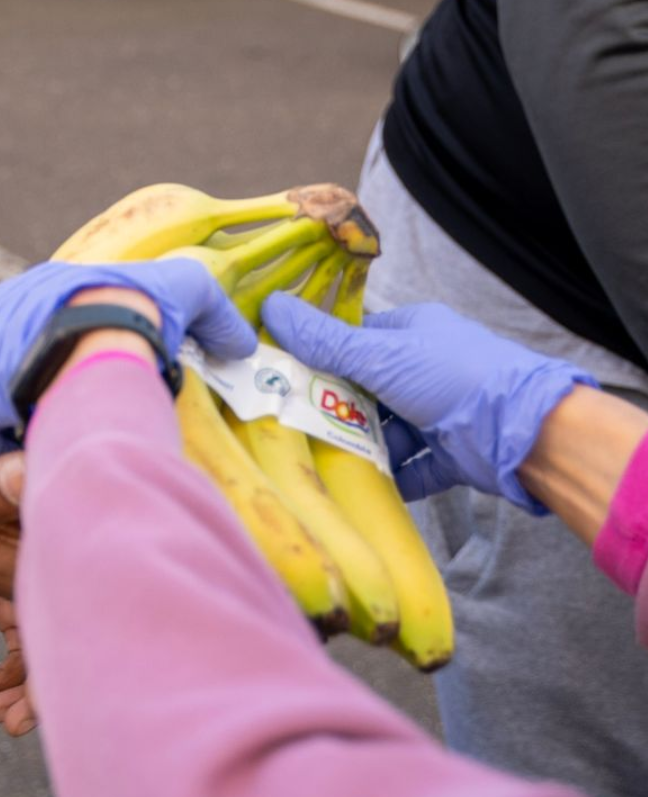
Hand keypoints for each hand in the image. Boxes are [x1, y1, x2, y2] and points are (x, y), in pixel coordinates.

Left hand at [0, 257, 256, 459]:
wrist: (103, 333)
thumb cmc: (139, 306)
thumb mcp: (187, 288)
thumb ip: (211, 313)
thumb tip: (240, 344)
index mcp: (37, 287)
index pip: (43, 321)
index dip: (68, 348)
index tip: (90, 371)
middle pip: (16, 362)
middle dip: (44, 386)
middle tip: (75, 408)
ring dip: (27, 418)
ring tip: (61, 437)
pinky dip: (9, 450)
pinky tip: (37, 456)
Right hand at [263, 293, 594, 509]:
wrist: (526, 434)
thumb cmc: (457, 378)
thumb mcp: (381, 356)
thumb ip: (325, 342)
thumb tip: (270, 307)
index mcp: (413, 333)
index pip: (356, 340)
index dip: (321, 356)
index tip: (284, 375)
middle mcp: (425, 370)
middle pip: (366, 391)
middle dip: (337, 410)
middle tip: (296, 425)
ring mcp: (439, 414)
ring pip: (386, 433)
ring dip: (363, 448)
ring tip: (329, 462)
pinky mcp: (451, 455)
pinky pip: (412, 469)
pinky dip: (393, 479)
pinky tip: (367, 488)